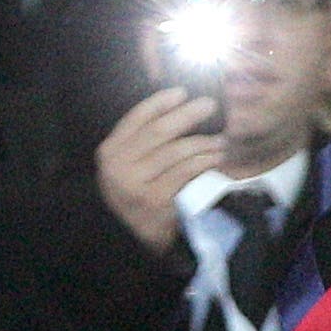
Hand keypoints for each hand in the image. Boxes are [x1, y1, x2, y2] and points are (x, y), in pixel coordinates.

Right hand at [97, 90, 222, 254]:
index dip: (160, 103)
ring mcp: (136, 184)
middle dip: (187, 115)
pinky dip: (203, 162)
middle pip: (158, 132)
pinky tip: (216, 158)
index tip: (182, 92)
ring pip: (175, 152)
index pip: (136, 118)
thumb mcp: (128, 167)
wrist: (131, 238)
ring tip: (220, 138)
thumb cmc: (135, 196)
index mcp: (110, 151)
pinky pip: (184, 172)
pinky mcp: (156, 199)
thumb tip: (175, 108)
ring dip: (202, 142)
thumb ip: (142, 142)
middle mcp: (119, 166)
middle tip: (210, 105)